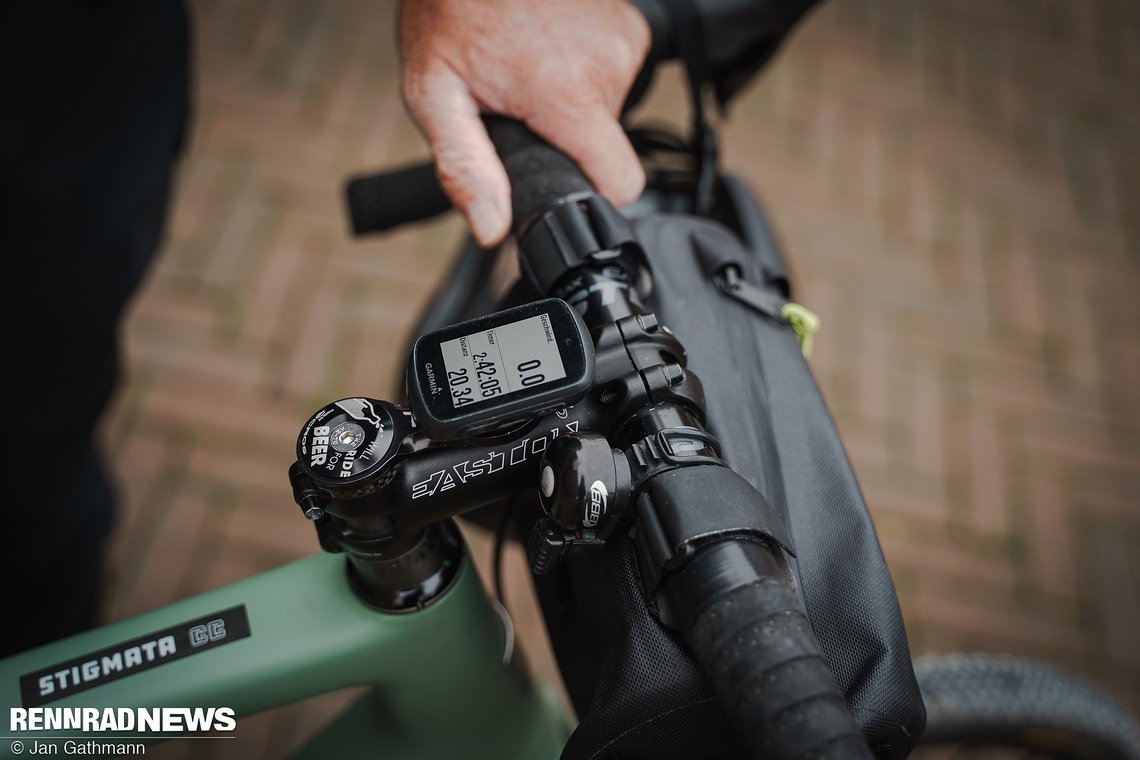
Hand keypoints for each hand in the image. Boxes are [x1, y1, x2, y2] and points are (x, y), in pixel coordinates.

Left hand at [399, 0, 649, 246]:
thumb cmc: (448, 6)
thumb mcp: (434, 94)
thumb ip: (464, 167)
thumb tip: (490, 228)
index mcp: (569, 97)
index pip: (620, 186)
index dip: (587, 196)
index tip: (555, 181)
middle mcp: (609, 68)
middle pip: (604, 148)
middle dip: (561, 139)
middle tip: (515, 104)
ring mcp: (624, 41)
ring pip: (607, 111)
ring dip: (568, 102)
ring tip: (525, 68)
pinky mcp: (630, 24)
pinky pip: (612, 74)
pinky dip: (580, 70)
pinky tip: (546, 47)